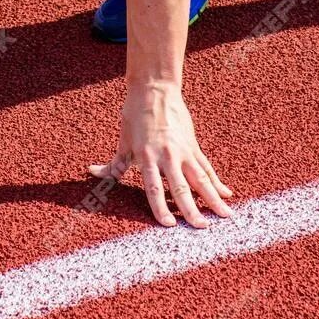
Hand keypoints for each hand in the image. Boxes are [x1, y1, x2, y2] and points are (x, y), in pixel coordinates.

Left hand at [92, 83, 235, 227]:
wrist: (155, 90)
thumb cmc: (135, 116)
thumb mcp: (123, 142)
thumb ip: (112, 164)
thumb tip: (91, 172)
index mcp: (147, 157)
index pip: (154, 188)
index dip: (160, 207)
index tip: (169, 225)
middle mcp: (167, 156)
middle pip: (181, 187)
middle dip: (192, 210)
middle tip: (202, 228)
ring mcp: (183, 151)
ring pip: (201, 179)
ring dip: (214, 198)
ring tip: (226, 215)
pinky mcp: (193, 145)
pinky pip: (206, 167)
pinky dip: (217, 182)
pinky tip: (227, 194)